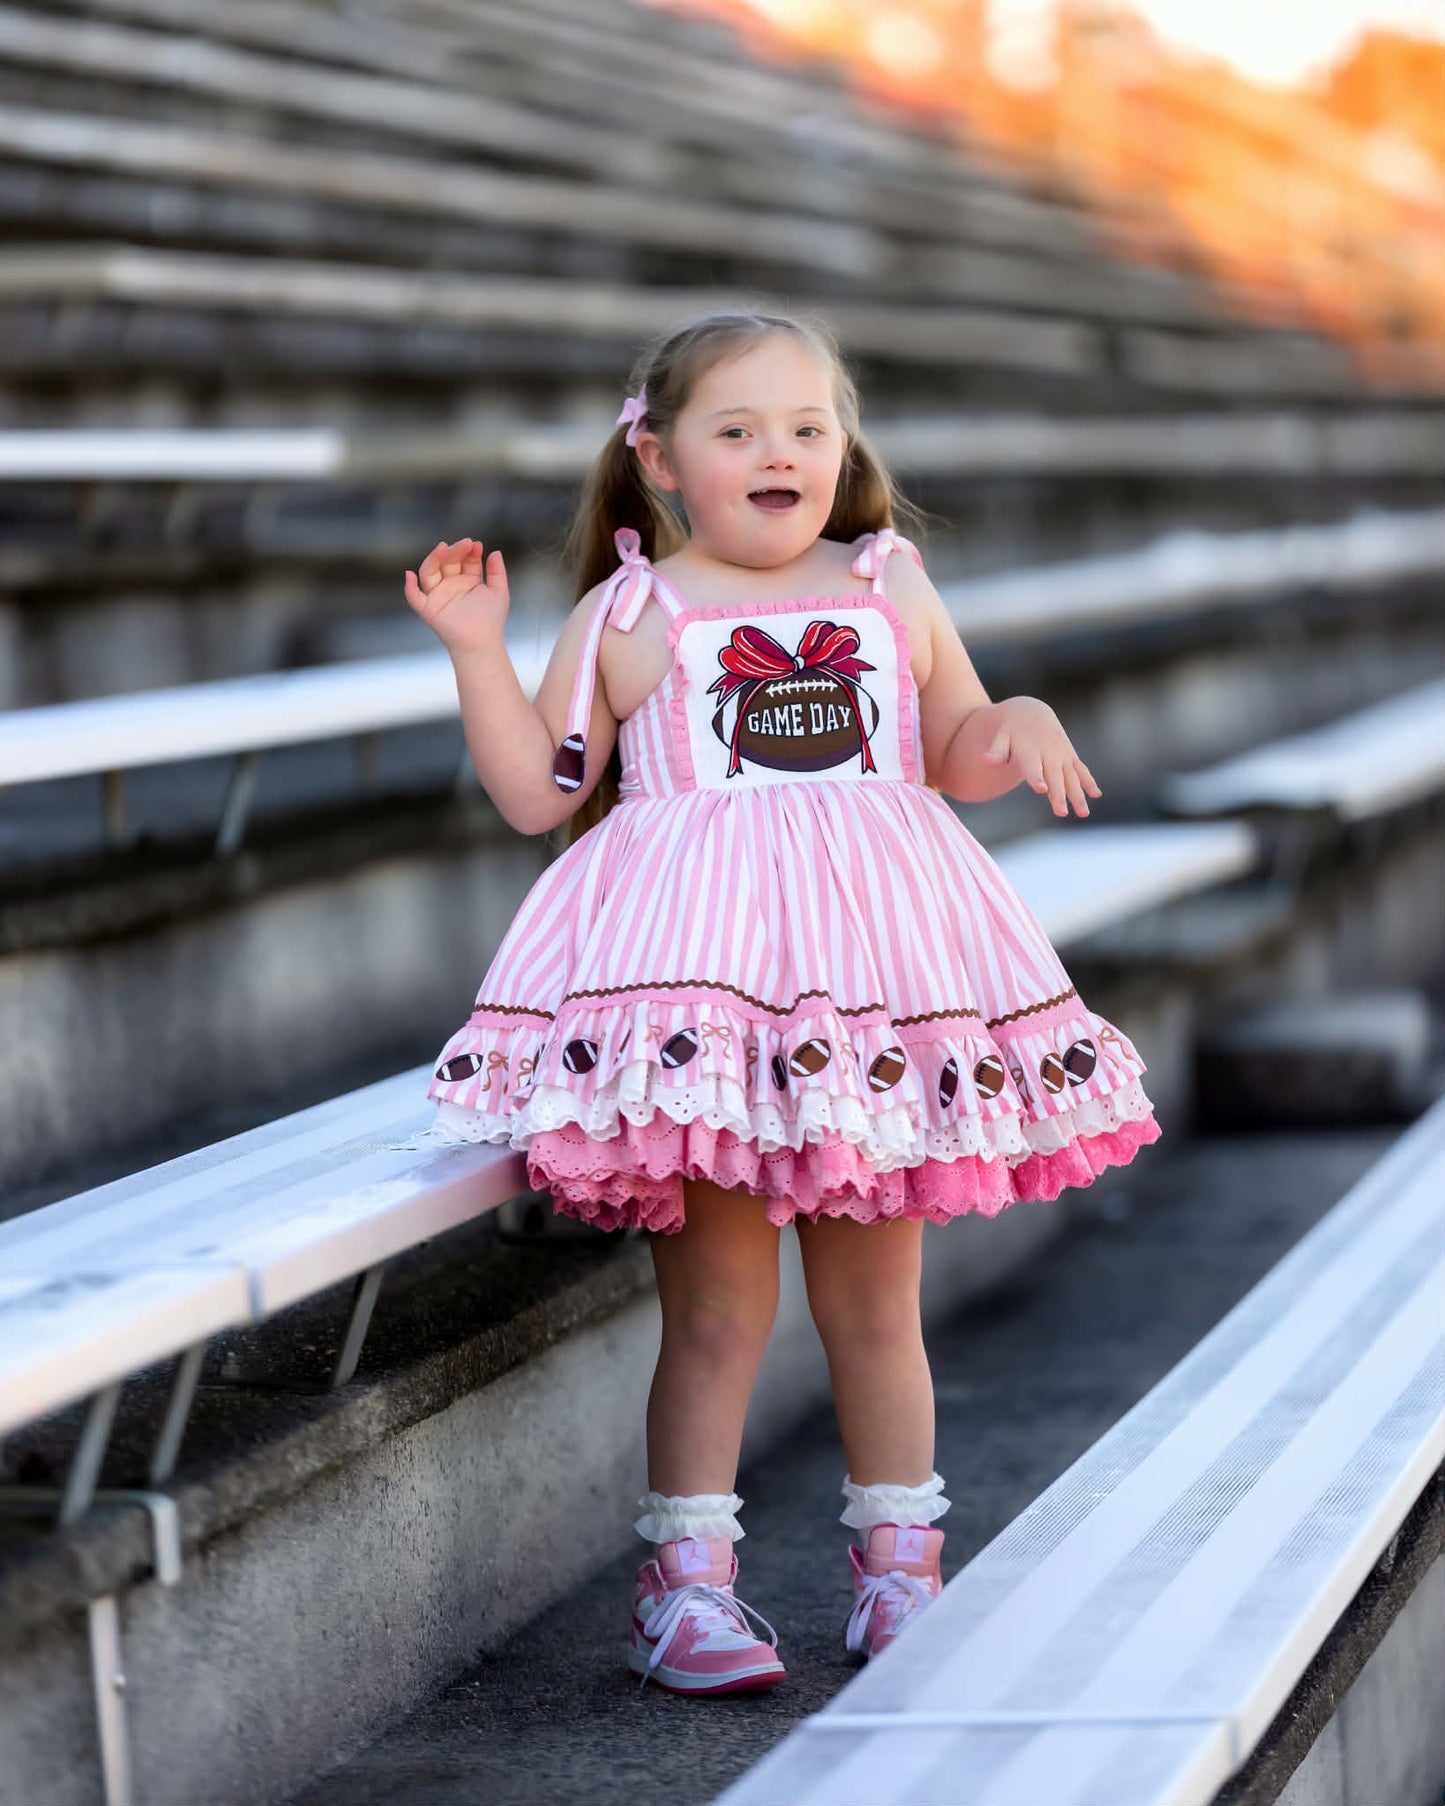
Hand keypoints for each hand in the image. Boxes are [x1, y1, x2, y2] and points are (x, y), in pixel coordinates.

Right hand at [403, 538, 508, 655]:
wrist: (482, 643)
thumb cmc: (491, 621)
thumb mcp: (499, 592)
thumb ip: (497, 571)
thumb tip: (495, 551)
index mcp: (467, 580)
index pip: (465, 560)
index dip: (469, 551)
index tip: (476, 544)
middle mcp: (451, 585)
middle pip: (447, 562)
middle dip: (455, 551)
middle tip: (465, 543)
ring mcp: (438, 596)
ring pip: (429, 572)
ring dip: (434, 559)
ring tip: (443, 548)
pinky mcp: (428, 609)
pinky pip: (414, 597)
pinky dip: (409, 587)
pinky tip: (409, 574)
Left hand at [981, 696, 1101, 817]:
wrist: (1031, 712)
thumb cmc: (1010, 731)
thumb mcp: (1000, 737)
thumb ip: (996, 751)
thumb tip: (986, 760)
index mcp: (1029, 749)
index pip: (1032, 765)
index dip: (1036, 776)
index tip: (1041, 789)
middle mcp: (1048, 752)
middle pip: (1054, 776)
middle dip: (1058, 794)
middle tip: (1061, 813)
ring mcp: (1061, 754)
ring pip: (1071, 776)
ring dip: (1078, 794)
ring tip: (1083, 813)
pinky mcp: (1070, 756)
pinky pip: (1081, 770)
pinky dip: (1088, 781)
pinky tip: (1096, 795)